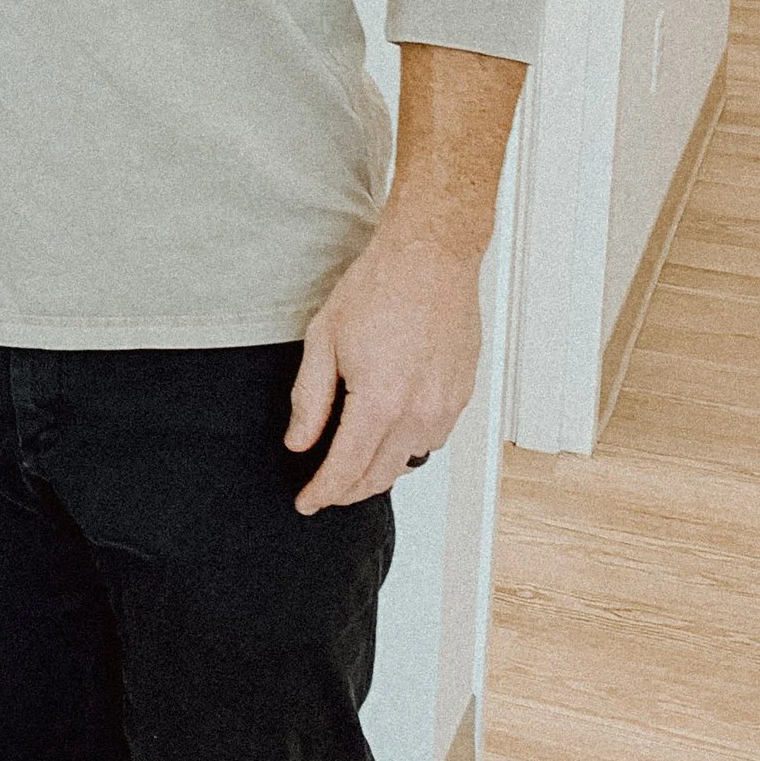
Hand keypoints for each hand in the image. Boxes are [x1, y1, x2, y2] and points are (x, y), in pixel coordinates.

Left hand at [286, 219, 481, 513]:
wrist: (431, 257)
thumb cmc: (378, 288)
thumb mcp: (323, 340)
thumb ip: (309, 400)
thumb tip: (299, 443)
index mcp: (379, 402)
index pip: (346, 468)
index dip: (322, 492)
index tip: (306, 503)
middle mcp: (418, 413)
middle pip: (380, 476)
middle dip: (348, 491)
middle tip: (323, 491)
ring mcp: (445, 406)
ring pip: (409, 462)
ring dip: (378, 472)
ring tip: (351, 467)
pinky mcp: (460, 395)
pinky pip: (432, 440)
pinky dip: (406, 448)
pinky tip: (387, 437)